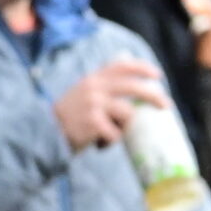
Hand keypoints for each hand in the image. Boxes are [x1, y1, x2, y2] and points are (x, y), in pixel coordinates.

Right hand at [52, 59, 169, 151]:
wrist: (45, 132)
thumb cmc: (69, 116)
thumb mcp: (81, 93)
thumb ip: (101, 88)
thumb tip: (132, 90)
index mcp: (93, 78)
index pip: (121, 66)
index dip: (142, 68)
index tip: (157, 75)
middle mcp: (94, 88)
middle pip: (133, 88)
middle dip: (153, 96)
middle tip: (166, 106)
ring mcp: (94, 105)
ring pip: (127, 114)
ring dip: (124, 127)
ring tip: (111, 135)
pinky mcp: (93, 123)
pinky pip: (115, 134)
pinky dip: (110, 142)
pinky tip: (98, 144)